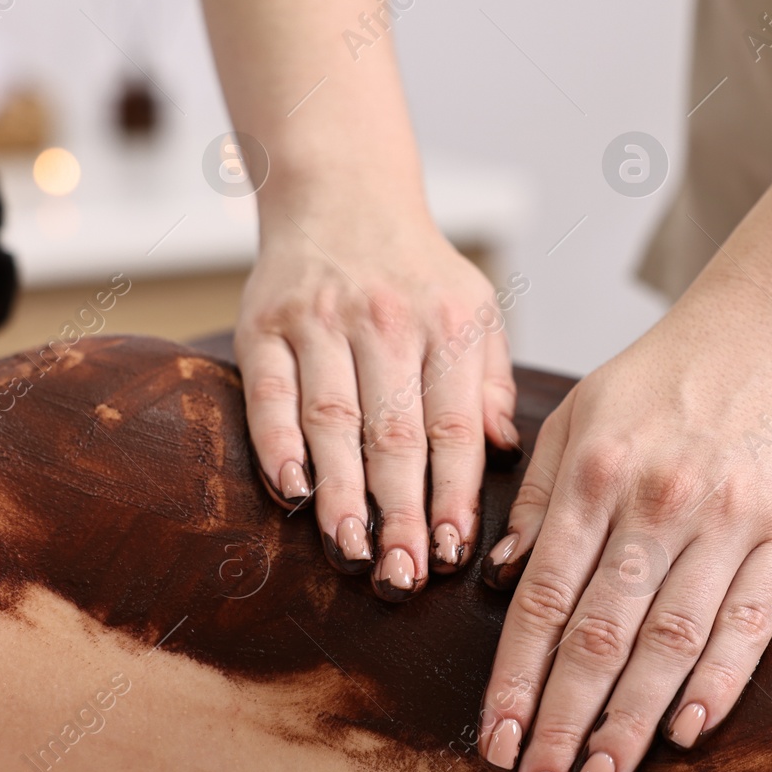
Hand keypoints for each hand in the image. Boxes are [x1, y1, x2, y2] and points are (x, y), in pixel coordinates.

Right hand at [235, 198, 517, 599]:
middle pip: (394, 434)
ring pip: (333, 421)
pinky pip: (270, 394)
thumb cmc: (416, 271)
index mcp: (447, 324)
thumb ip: (491, 382)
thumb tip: (505, 450)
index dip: (453, 494)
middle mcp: (385, 321)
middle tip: (403, 578)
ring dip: (341, 494)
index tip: (451, 554)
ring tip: (353, 552)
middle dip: (400, 513)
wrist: (341, 193)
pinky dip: (278, 446)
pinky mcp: (266, 324)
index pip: (453, 426)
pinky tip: (292, 494)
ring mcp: (321, 322)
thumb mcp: (476, 309)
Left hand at [475, 274, 771, 771]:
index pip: (543, 599)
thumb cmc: (659, 378)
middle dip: (560, 724)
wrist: (770, 331)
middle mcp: (657, 504)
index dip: (514, 678)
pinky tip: (685, 733)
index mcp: (596, 476)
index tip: (494, 741)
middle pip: (600, 637)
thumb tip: (496, 580)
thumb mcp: (576, 415)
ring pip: (670, 644)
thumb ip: (537, 500)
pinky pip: (748, 624)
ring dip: (629, 724)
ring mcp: (727, 522)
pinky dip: (719, 682)